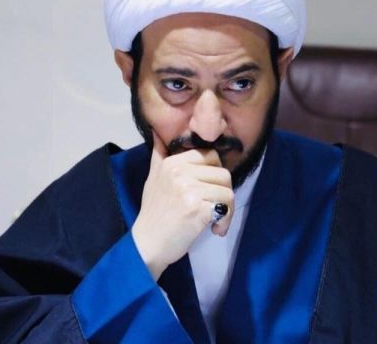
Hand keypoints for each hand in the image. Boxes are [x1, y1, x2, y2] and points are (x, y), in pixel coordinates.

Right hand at [131, 132, 234, 279]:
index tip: (209, 192)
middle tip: (215, 209)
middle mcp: (180, 172)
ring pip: (228, 191)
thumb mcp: (152, 179)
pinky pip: (226, 208)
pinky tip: (214, 229)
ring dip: (227, 210)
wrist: (148, 244)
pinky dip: (225, 221)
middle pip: (223, 174)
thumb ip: (159, 156)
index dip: (215, 175)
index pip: (211, 156)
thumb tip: (156, 131)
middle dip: (224, 193)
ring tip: (215, 222)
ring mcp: (188, 190)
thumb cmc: (154, 214)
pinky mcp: (197, 208)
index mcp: (172, 163)